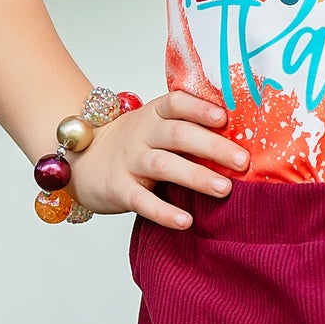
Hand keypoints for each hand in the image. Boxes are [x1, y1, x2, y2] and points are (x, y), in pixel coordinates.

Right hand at [70, 89, 248, 230]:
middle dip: (213, 147)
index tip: (225, 118)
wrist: (81, 161)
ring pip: (164, 165)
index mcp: (154, 113)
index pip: (177, 102)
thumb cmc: (134, 144)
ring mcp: (129, 160)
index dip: (200, 108)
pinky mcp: (118, 189)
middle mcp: (142, 133)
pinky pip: (142, 201)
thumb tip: (241, 137)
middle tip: (243, 161)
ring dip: (196, 176)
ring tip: (225, 189)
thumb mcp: (156, 126)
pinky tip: (186, 220)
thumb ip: (188, 127)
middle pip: (178, 134)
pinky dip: (164, 212)